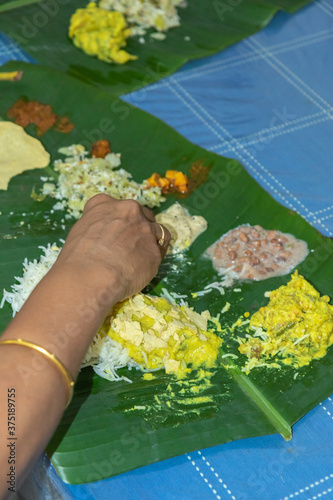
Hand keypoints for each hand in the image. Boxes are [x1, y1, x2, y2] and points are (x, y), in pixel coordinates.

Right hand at [54, 194, 169, 302]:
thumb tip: (104, 240)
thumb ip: (97, 230)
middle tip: (130, 245)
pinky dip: (154, 257)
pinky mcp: (155, 250)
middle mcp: (128, 210)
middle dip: (138, 227)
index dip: (117, 220)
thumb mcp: (79, 234)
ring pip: (157, 230)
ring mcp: (145, 228)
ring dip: (150, 241)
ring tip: (139, 258)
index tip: (114, 232)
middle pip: (141, 214)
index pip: (116, 206)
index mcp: (104, 204)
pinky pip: (160, 251)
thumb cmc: (76, 260)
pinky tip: (144, 267)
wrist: (90, 277)